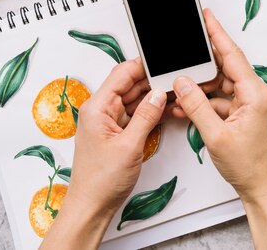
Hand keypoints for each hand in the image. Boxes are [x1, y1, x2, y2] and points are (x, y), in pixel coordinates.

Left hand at [41, 58, 165, 249]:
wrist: (92, 206)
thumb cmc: (101, 181)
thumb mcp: (130, 146)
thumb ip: (147, 116)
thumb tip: (158, 94)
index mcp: (97, 107)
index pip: (122, 74)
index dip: (142, 65)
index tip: (162, 61)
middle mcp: (100, 111)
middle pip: (129, 85)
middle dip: (151, 80)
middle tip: (174, 79)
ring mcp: (108, 121)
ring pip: (133, 100)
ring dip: (151, 97)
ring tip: (173, 93)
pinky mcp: (115, 133)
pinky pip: (134, 115)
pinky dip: (148, 112)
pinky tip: (163, 110)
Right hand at [172, 9, 266, 249]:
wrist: (263, 190)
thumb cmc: (249, 167)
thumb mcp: (215, 135)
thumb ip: (196, 105)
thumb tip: (183, 82)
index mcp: (256, 94)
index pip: (232, 55)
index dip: (217, 34)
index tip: (206, 17)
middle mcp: (258, 95)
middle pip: (226, 70)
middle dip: (201, 68)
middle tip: (181, 63)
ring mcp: (253, 105)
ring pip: (222, 87)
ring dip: (201, 91)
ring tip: (179, 94)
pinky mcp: (248, 115)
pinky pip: (224, 101)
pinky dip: (207, 104)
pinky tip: (188, 108)